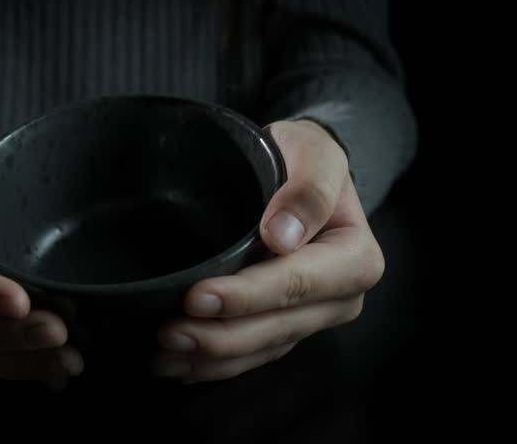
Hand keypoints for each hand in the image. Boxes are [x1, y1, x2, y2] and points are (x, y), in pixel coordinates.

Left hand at [153, 120, 383, 382]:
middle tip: (168, 334)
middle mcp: (339, 299)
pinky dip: (213, 364)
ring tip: (162, 357)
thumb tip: (282, 235)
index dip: (246, 296)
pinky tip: (178, 364)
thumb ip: (308, 190)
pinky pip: (250, 357)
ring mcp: (311, 319)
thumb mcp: (315, 153)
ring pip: (259, 350)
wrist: (302, 174)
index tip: (198, 297)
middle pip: (275, 327)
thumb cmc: (306, 159)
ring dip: (210, 358)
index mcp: (354, 259)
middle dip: (219, 337)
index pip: (295, 283)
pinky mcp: (285, 330)